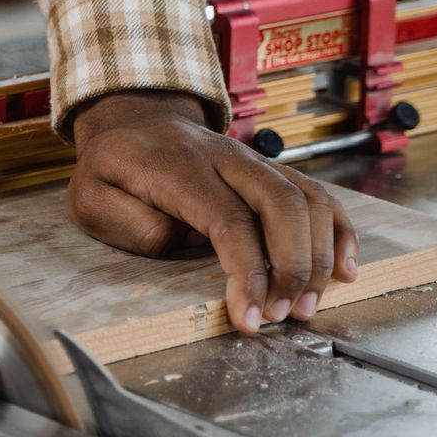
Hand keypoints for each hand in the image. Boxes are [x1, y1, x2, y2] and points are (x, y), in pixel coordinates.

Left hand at [68, 90, 357, 331]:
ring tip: (310, 305)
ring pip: (307, 197)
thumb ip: (132, 225)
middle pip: (281, 203)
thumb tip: (185, 246)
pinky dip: (339, 231)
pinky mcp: (270, 170)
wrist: (132, 118)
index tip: (251, 318)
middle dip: (294, 266)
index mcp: (180, 168)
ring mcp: (254, 161)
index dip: (248, 271)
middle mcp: (226, 158)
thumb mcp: (91, 198)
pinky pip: (316, 193)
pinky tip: (345, 269)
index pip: (228, 219)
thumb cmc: (111, 166)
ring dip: (319, 255)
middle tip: (288, 316)